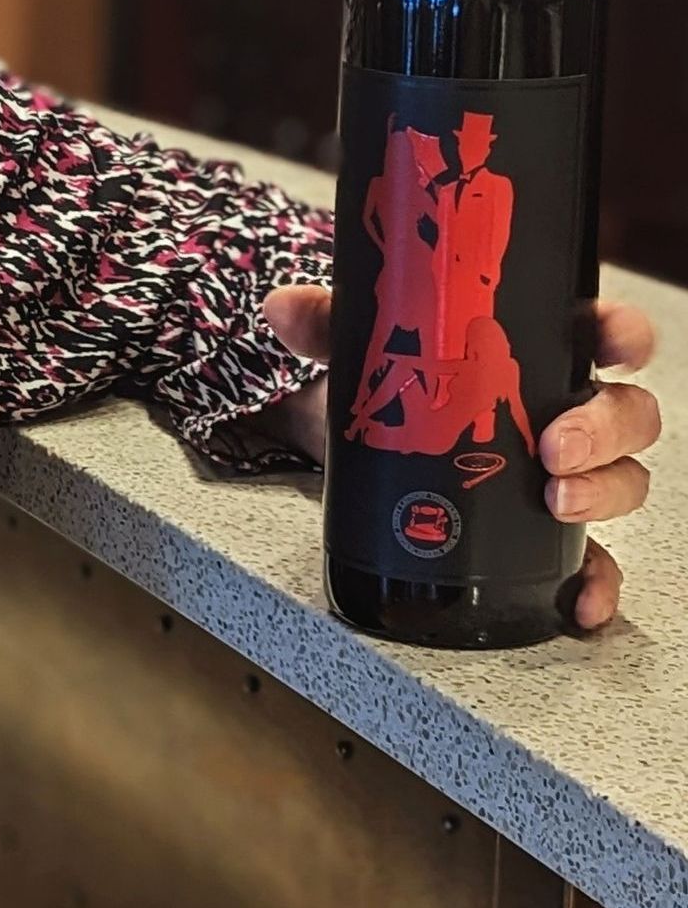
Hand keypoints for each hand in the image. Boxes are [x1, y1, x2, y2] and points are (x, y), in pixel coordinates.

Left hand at [260, 286, 661, 631]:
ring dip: (602, 492)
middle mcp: (560, 409)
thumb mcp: (359, 343)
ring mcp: (558, 471)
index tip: (611, 348)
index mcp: (533, 350)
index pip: (601, 333)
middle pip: (624, 414)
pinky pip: (591, 558)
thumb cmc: (386, 377)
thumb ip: (325, 320)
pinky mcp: (539, 529)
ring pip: (619, 479)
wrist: (361, 435)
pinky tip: (581, 598)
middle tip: (554, 448)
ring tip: (556, 502)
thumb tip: (283, 308)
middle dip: (603, 430)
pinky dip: (596, 580)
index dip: (622, 336)